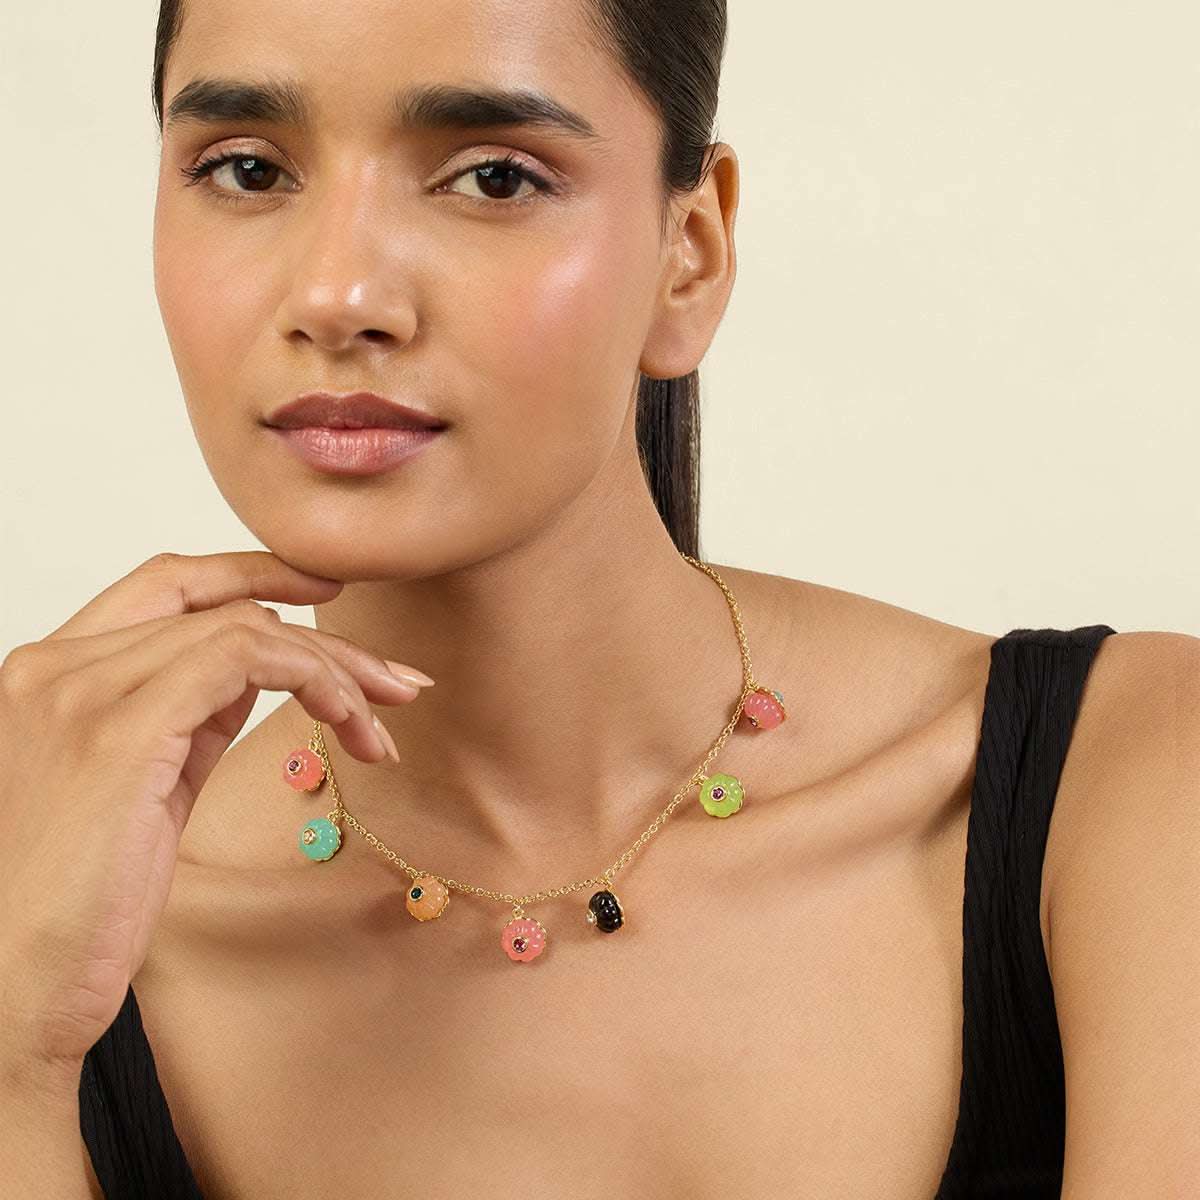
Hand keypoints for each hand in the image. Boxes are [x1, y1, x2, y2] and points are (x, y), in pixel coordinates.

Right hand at [0, 551, 427, 1088]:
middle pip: (221, 606)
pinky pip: (243, 658)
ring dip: (334, 672)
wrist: (13, 991)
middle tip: (396, 681)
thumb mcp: (144, 785)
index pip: (168, 584)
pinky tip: (348, 721)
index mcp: (55, 672)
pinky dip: (312, 679)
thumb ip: (186, 717)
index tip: (328, 593)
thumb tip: (253, 673)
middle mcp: (57, 666)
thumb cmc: (76, 902)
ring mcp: (81, 690)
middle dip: (325, 639)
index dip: (254, 574)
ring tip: (382, 725)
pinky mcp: (119, 730)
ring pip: (245, 628)